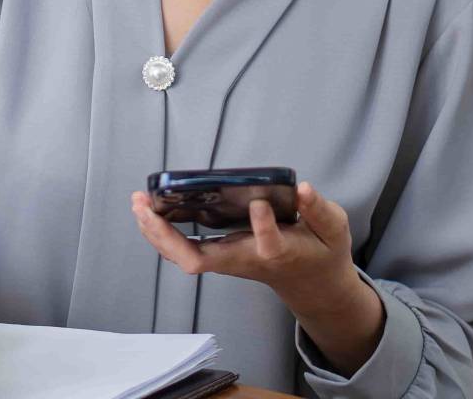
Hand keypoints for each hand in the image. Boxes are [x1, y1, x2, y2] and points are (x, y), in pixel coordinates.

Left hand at [131, 181, 384, 372]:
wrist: (311, 283)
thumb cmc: (321, 253)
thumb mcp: (334, 230)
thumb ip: (320, 211)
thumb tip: (304, 188)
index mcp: (279, 252)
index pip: (268, 246)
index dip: (263, 227)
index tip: (259, 204)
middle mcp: (245, 260)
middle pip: (199, 259)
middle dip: (167, 235)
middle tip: (146, 205)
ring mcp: (227, 261)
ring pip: (183, 256)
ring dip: (156, 232)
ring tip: (139, 202)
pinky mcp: (219, 256)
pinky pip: (182, 250)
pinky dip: (161, 232)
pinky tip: (147, 210)